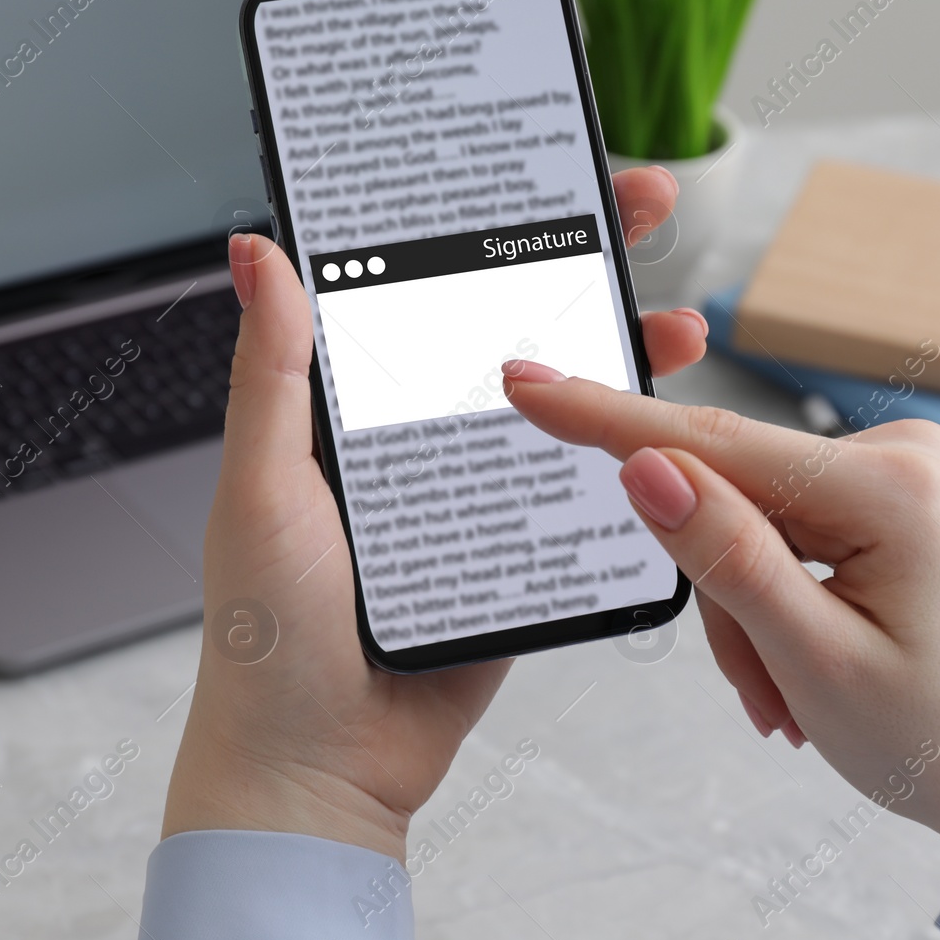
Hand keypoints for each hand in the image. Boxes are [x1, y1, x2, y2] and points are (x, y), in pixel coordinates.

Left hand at [163, 167, 707, 860]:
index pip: (425, 284)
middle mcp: (419, 433)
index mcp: (353, 403)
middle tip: (647, 207)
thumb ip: (272, 374)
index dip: (484, 222)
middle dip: (582, 261)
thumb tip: (257, 251)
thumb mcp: (263, 489)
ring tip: (681, 321)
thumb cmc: (269, 636)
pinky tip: (667, 426)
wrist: (321, 769)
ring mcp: (475, 491)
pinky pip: (577, 489)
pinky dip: (626, 454)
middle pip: (512, 325)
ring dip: (624, 354)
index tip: (538, 170)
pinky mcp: (517, 550)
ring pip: (562, 402)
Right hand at [501, 366, 939, 922]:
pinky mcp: (880, 492)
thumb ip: (727, 558)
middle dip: (721, 599)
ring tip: (791, 694)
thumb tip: (645, 466)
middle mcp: (897, 455)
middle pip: (725, 494)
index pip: (712, 442)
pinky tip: (803, 663)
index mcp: (891, 488)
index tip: (526, 382)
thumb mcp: (816, 663)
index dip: (605, 419)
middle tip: (765, 693)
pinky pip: (774, 529)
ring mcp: (892, 470)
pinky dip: (768, 599)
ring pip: (742, 521)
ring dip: (744, 614)